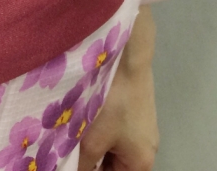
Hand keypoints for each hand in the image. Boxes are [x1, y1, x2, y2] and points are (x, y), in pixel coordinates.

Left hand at [77, 6, 159, 170]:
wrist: (128, 56)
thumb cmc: (112, 102)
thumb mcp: (91, 139)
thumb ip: (81, 163)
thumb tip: (69, 168)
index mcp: (141, 163)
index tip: (69, 160)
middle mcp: (147, 148)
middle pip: (114, 165)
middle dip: (91, 159)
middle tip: (69, 146)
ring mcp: (143, 127)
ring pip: (114, 146)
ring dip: (95, 143)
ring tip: (73, 133)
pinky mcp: (137, 109)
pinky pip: (117, 129)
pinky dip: (101, 127)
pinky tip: (84, 117)